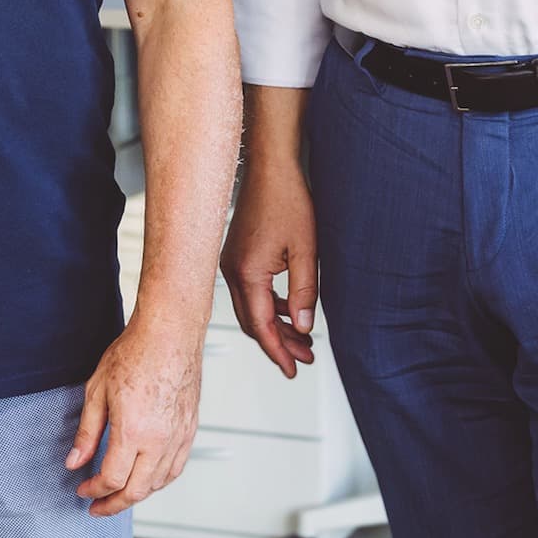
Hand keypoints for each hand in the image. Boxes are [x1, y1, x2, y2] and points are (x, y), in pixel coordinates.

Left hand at [66, 316, 202, 515]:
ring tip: (119, 494)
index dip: (93, 490)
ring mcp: (178, 437)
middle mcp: (159, 440)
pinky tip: (147, 479)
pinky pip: (175, 468)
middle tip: (97, 505)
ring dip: (136, 494)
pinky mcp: (189, 430)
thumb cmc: (135, 353)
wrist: (169, 334)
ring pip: (158, 484)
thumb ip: (87, 432)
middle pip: (136, 491)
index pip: (111, 479)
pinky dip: (159, 481)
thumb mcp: (97, 391)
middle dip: (113, 504)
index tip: (82, 488)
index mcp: (133, 431)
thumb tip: (75, 461)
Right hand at [220, 164, 318, 376]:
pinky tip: (289, 310)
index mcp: (247, 273)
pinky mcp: (237, 255)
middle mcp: (232, 271)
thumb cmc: (288, 201)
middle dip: (278, 344)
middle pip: (253, 322)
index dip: (278, 351)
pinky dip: (269, 307)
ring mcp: (231, 263)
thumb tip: (303, 328)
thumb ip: (304, 293)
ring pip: (251, 309)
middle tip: (303, 360)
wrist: (271, 168)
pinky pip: (250, 292)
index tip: (293, 369)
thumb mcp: (305, 251)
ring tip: (302, 340)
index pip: (261, 326)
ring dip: (275, 326)